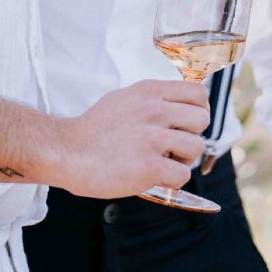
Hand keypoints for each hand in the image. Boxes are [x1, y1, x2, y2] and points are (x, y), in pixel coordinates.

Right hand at [59, 79, 208, 198]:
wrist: (69, 151)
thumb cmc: (95, 128)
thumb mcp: (124, 98)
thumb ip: (152, 99)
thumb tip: (178, 104)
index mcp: (149, 91)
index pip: (197, 92)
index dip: (199, 109)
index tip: (189, 122)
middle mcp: (154, 110)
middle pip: (202, 119)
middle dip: (192, 134)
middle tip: (174, 145)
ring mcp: (152, 138)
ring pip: (196, 147)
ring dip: (183, 159)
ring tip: (163, 160)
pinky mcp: (150, 166)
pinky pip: (182, 175)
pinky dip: (171, 180)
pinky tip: (154, 176)